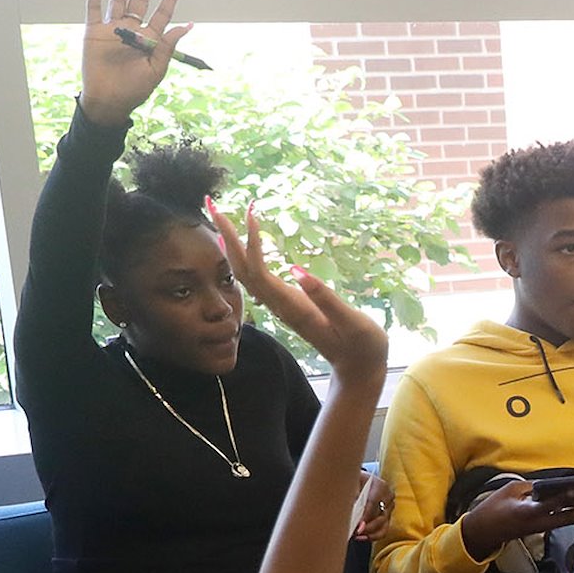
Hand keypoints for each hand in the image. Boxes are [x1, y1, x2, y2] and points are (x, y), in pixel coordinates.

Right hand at [79, 0, 186, 125]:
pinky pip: (94, 6)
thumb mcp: (157, 69)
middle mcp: (132, 29)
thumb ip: (168, 45)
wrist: (109, 100)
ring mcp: (113, 28)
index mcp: (150, 38)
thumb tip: (187, 25)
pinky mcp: (94, 30)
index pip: (163, 11)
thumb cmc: (135, 90)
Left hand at [208, 204, 388, 383]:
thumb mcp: (351, 321)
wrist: (359, 368)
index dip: (250, 242)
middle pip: (242, 269)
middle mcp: (280, 304)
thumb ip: (325, 298)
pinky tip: (240, 244)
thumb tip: (297, 270)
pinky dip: (244, 255)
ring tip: (220, 216)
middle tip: (211, 204)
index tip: (250, 213)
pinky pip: (255, 277)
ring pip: (245, 272)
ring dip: (230, 243)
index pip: (259, 270)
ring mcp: (281, 305)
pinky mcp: (286, 303)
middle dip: (226, 236)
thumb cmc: (362, 345)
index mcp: (292, 306)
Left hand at [352, 466, 394, 538]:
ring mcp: (389, 508)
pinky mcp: (387, 518)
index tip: (357, 524)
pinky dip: (373, 536)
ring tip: (356, 536)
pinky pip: (383, 530)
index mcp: (380, 485)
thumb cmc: (353, 482)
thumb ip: (351, 493)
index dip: (365, 514)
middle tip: (355, 532)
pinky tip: (362, 538)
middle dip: (367, 526)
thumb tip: (349, 508)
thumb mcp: (351, 483)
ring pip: (383, 525)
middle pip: (380, 515)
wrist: (358, 482)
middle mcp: (388, 497)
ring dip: (370, 532)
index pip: (374, 502)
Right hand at [458, 476, 573, 559]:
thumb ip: (532, 487)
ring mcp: (542, 527)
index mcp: (526, 512)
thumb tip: (551, 485)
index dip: (565, 497)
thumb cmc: (494, 508)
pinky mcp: (542, 528)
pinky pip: (562, 518)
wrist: (484, 532)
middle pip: (569, 517)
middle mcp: (538, 522)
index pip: (549, 505)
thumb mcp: (510, 490)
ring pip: (568, 519)